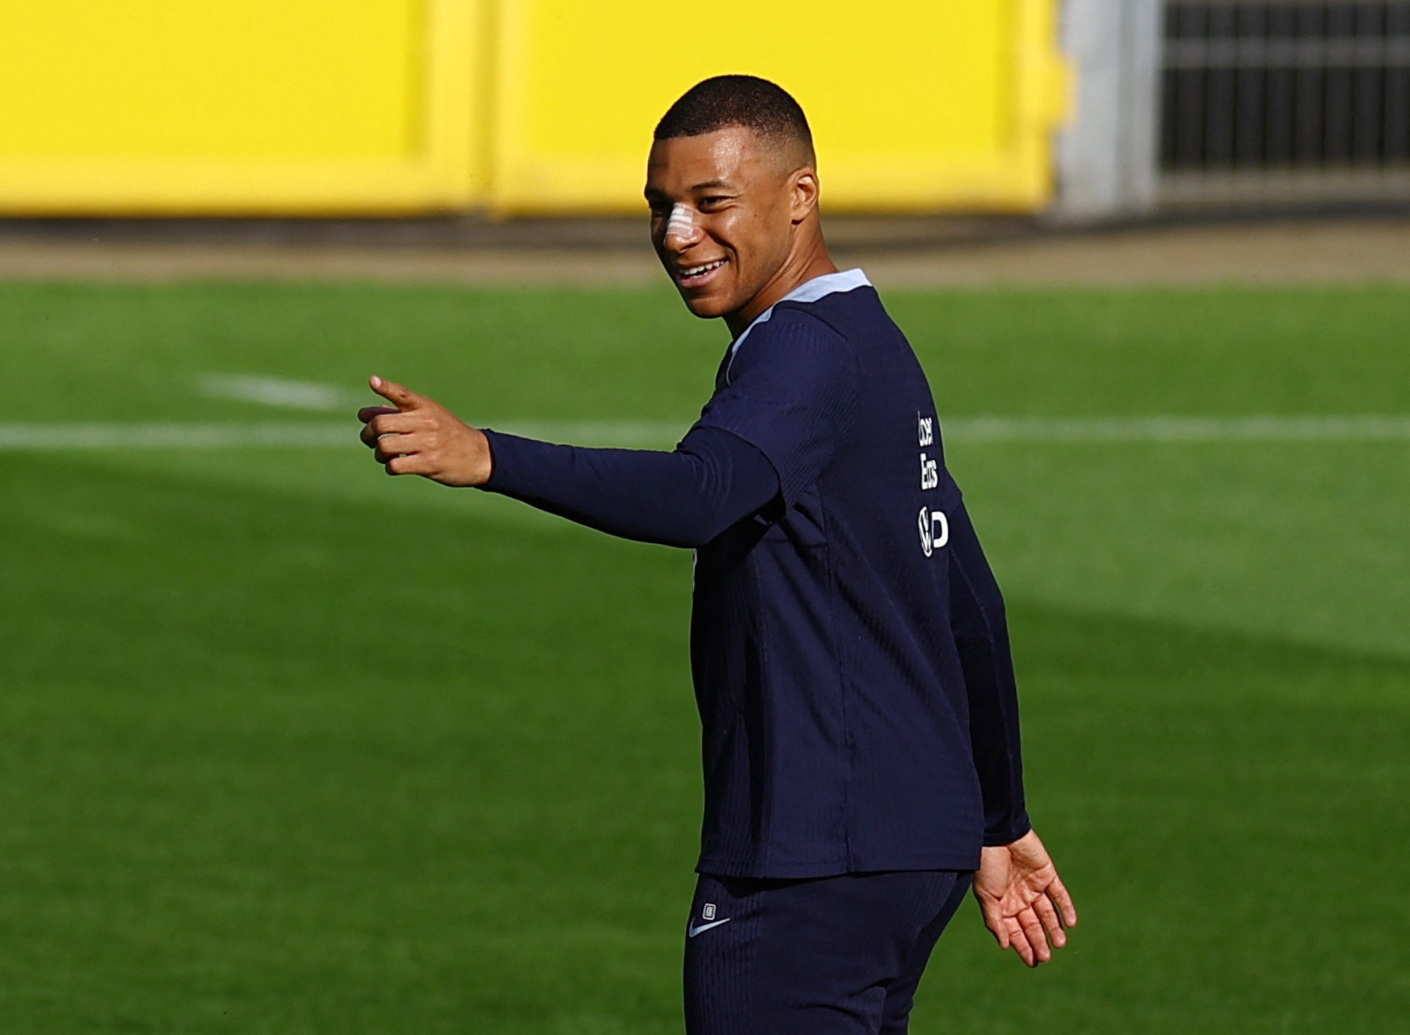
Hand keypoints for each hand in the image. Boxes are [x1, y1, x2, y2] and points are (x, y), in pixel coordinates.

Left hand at [357, 376, 491, 485]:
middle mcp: (426, 422)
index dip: (386, 387)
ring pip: (385, 446)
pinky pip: (395, 465)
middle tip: (370, 440)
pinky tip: (396, 466)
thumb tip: (363, 414)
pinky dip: (389, 467)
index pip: (403, 394)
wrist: (479, 455)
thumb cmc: (447, 434)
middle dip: (368, 434)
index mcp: (425, 407)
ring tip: (384, 456)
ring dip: (378, 454)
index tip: (373, 382)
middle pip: (381, 424)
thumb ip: (398, 413)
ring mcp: (427, 443)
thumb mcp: (429, 416)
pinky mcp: (429, 463)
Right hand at [973, 829, 1076, 966]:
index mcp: (1002, 904)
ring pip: (1047, 913)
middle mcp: (1019, 897)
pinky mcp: (1047, 874)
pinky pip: (1059, 894)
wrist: (998, 833)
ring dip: (1053, 928)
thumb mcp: (986, 896)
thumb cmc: (986, 864)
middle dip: (1038, 941)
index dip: (1023, 946)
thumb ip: (995, 920)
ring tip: (1059, 943)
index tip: (1033, 962)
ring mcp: (1034, 886)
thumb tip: (1005, 945)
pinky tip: (1070, 923)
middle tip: (1046, 957)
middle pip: (1032, 924)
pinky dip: (1065, 908)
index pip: (1015, 931)